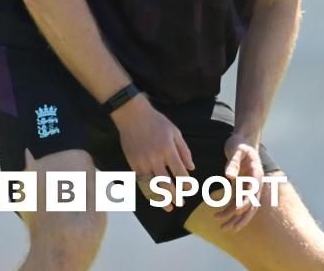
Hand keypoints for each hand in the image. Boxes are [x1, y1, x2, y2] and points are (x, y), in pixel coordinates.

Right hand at [113, 95, 193, 211]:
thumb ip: (184, 151)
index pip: (179, 172)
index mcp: (168, 150)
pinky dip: (148, 191)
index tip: (190, 190)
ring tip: (168, 207)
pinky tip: (154, 197)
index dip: (186, 184)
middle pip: (165, 183)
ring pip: (152, 186)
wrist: (133, 116)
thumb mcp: (176, 133)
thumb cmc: (158, 123)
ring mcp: (142, 162)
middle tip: (181, 204)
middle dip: (174, 196)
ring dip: (160, 198)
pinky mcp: (132, 163)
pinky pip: (141, 182)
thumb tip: (191, 168)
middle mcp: (155, 159)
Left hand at [213, 135, 264, 231]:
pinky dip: (229, 210)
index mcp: (256, 174)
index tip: (237, 210)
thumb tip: (229, 176)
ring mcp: (248, 186)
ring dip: (235, 219)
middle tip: (230, 228)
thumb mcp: (236, 150)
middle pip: (252, 205)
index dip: (246, 202)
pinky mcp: (241, 187)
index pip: (253, 192)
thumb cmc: (239, 144)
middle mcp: (255, 183)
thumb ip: (233, 162)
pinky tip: (217, 216)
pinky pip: (236, 202)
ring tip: (222, 228)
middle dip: (242, 218)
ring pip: (245, 207)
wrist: (243, 140)